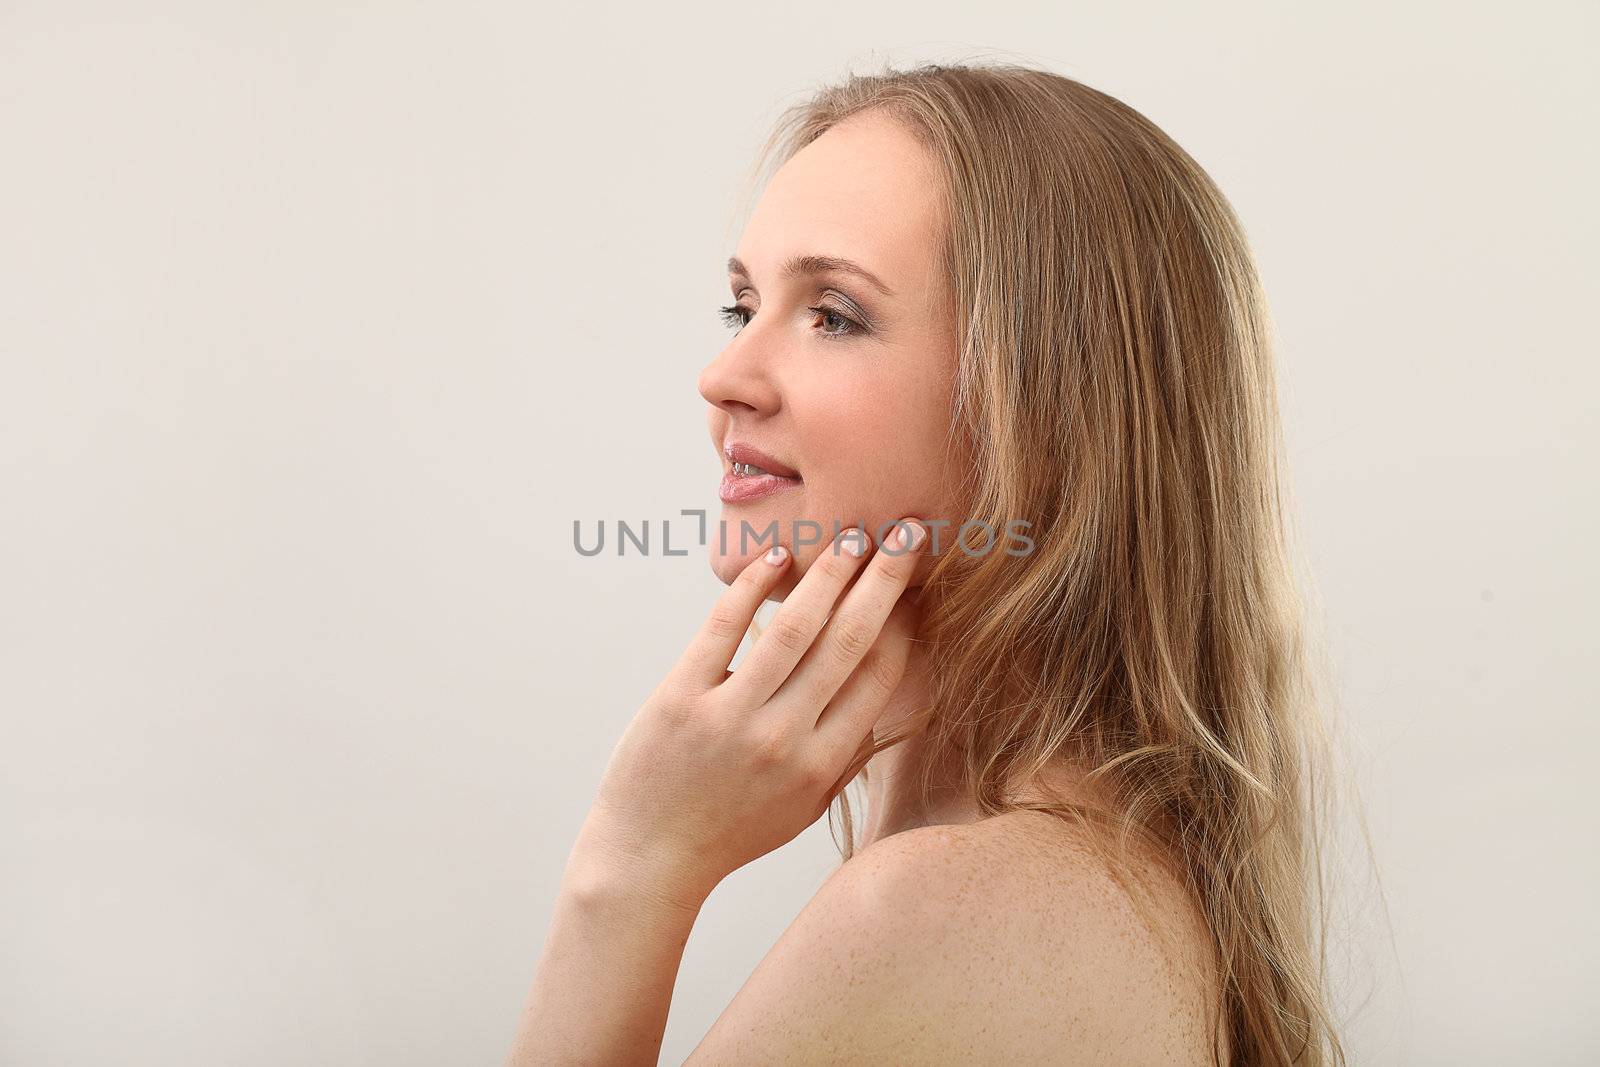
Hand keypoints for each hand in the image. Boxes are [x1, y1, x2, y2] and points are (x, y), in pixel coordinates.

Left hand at [571, 520, 928, 912]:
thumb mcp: (804, 810)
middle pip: (848, 642)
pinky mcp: (679, 698)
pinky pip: (723, 628)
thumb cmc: (732, 832)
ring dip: (829, 572)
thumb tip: (894, 708)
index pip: (878, 678)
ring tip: (852, 535)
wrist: (649, 859)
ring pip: (793, 627)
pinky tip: (777, 557)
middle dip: (884, 580)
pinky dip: (753, 586)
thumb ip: (847, 760)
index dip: (904, 623)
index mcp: (820, 764)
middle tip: (907, 532)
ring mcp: (729, 717)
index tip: (918, 583)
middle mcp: (782, 739)